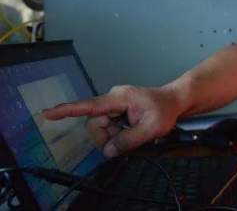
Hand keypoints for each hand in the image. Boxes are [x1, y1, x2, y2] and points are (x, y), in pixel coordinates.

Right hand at [43, 85, 182, 157]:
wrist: (175, 101)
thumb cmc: (165, 110)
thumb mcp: (151, 129)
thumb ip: (128, 140)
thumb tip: (107, 151)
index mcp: (120, 98)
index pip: (90, 105)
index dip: (68, 110)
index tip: (49, 114)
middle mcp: (113, 98)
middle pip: (94, 124)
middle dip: (106, 137)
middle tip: (127, 140)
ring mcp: (114, 104)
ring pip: (100, 127)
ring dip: (112, 136)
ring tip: (132, 133)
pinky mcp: (115, 110)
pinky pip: (107, 126)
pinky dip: (116, 133)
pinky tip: (130, 130)